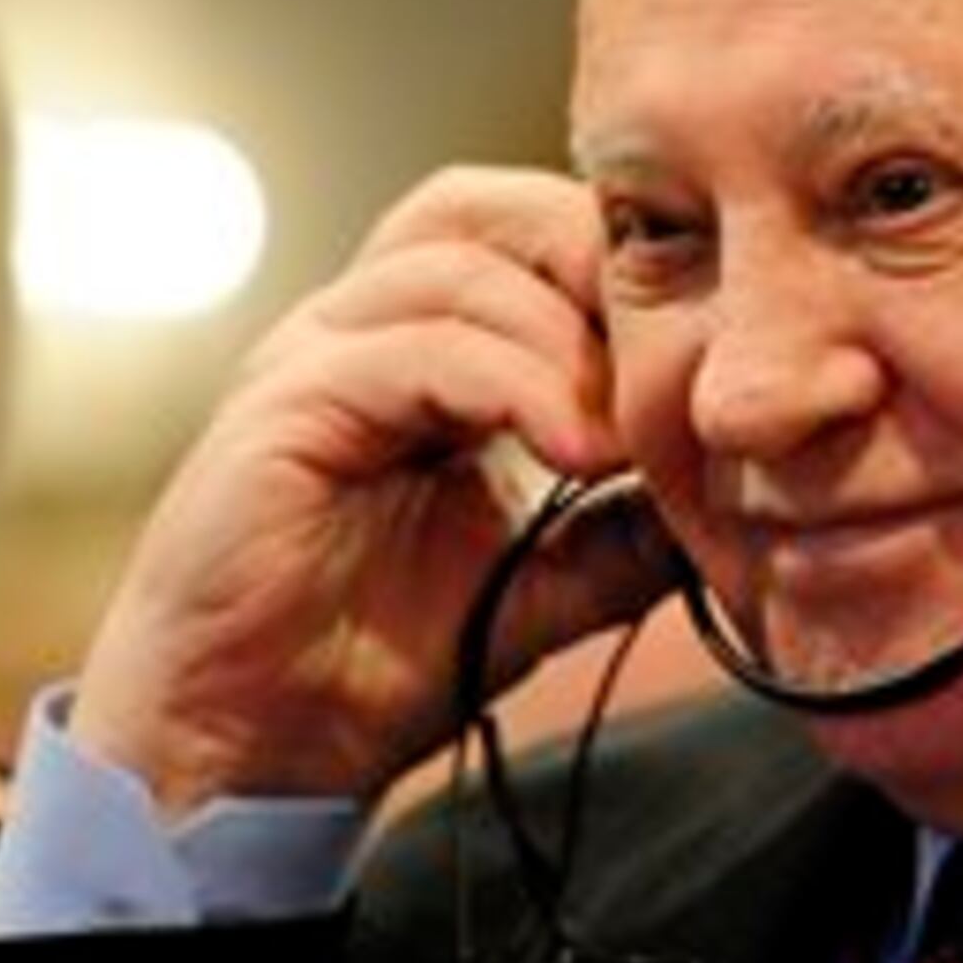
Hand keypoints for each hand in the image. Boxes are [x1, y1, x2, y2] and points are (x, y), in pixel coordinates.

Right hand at [67, 169, 681, 813]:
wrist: (239, 753)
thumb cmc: (359, 667)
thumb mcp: (531, 590)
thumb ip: (616, 538)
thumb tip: (723, 506)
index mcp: (408, 353)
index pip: (515, 233)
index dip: (609, 264)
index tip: (700, 346)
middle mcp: (351, 334)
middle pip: (480, 209)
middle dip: (589, 258)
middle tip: (675, 348)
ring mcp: (307, 363)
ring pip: (453, 269)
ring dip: (564, 339)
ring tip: (624, 434)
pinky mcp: (280, 412)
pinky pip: (410, 349)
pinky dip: (510, 384)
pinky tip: (575, 451)